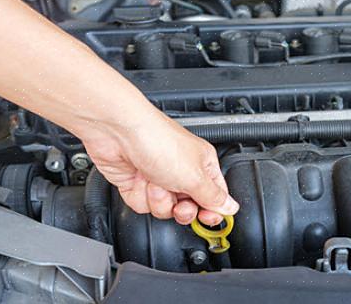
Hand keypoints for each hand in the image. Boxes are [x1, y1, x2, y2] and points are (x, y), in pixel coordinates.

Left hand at [80, 111, 238, 225]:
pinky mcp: (136, 183)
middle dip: (182, 210)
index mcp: (203, 165)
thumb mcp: (195, 176)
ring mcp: (158, 178)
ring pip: (164, 210)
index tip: (208, 218)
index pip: (215, 196)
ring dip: (158, 200)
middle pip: (189, 208)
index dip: (212, 211)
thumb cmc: (159, 141)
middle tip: (181, 203)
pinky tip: (139, 180)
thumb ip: (213, 197)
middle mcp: (182, 171)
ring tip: (155, 182)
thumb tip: (231, 207)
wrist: (119, 132)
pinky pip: (142, 205)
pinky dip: (139, 196)